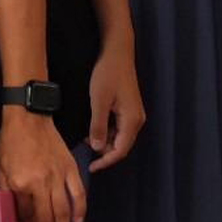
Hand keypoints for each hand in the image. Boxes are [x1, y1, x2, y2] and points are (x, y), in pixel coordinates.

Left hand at [0, 108, 85, 221]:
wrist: (28, 118)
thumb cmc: (10, 142)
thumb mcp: (0, 167)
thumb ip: (7, 190)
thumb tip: (15, 213)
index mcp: (20, 182)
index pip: (24, 212)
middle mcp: (40, 183)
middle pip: (45, 218)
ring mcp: (58, 177)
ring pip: (63, 211)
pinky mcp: (70, 170)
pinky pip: (78, 194)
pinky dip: (80, 210)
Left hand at [85, 41, 144, 171]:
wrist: (117, 53)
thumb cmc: (107, 74)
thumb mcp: (99, 100)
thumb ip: (98, 125)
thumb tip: (95, 148)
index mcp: (132, 121)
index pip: (121, 150)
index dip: (106, 161)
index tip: (91, 168)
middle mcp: (136, 120)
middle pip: (121, 145)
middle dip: (104, 153)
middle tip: (84, 155)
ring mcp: (133, 114)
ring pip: (119, 137)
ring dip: (103, 142)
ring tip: (84, 142)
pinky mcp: (127, 109)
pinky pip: (118, 127)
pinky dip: (105, 132)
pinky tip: (91, 130)